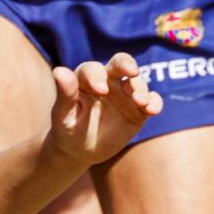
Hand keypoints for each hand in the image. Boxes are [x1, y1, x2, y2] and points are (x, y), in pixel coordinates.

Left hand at [45, 53, 162, 165]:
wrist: (80, 150)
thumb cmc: (68, 129)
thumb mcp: (63, 115)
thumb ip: (64, 94)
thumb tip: (59, 71)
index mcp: (86, 79)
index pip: (93, 70)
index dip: (97, 77)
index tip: (101, 90)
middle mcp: (108, 81)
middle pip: (120, 63)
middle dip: (126, 64)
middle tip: (131, 71)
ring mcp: (125, 95)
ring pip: (137, 83)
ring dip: (140, 89)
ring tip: (140, 102)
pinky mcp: (138, 110)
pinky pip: (151, 100)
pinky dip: (154, 102)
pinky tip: (152, 110)